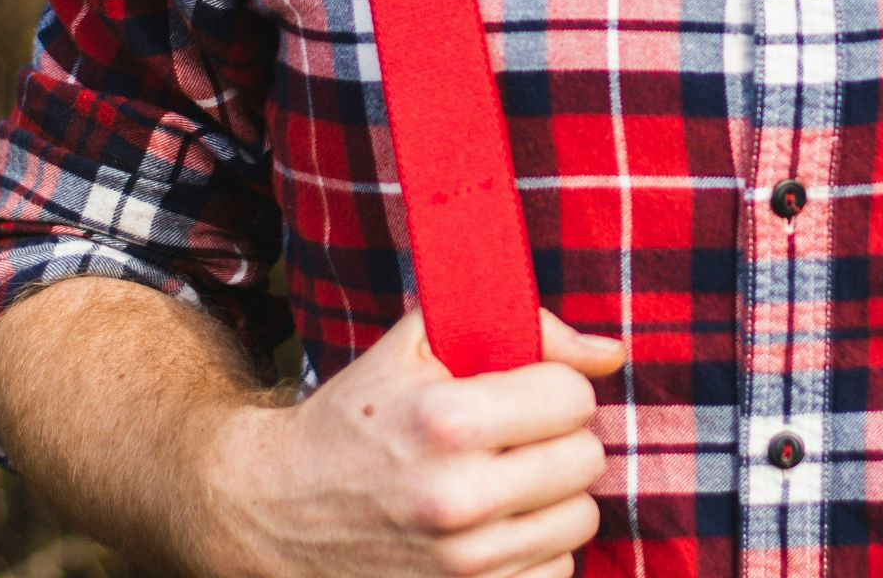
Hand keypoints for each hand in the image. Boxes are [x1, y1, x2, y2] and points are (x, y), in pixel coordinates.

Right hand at [195, 308, 625, 576]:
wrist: (271, 511)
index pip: (575, 396)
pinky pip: (557, 571)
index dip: (552, 388)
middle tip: (511, 441)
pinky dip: (534, 551)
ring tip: (500, 485)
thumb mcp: (418, 346)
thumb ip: (524, 329)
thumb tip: (612, 354)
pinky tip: (492, 531)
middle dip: (557, 441)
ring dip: (551, 499)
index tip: (520, 394)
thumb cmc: (354, 419)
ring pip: (581, 519)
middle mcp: (458, 498)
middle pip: (587, 458)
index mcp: (447, 422)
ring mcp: (463, 564)